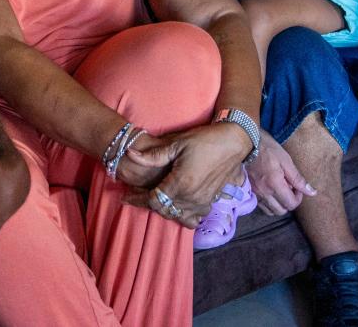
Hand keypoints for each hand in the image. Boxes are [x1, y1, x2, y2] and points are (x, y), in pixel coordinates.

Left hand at [122, 123, 249, 227]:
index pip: (153, 200)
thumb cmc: (204, 140)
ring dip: (165, 210)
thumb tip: (129, 154)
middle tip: (136, 195)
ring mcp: (203, 202)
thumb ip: (153, 155)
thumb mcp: (177, 144)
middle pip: (163, 210)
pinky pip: (194, 218)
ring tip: (156, 199)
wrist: (232, 142)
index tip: (125, 196)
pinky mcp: (211, 202)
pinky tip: (176, 206)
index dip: (137, 199)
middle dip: (148, 204)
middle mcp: (192, 198)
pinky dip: (183, 216)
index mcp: (181, 184)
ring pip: (177, 216)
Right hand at [246, 131, 314, 215]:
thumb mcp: (286, 160)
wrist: (246, 142)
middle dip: (289, 202)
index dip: (298, 197)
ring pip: (270, 211)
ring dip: (279, 204)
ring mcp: (255, 193)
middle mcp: (264, 192)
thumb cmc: (267, 148)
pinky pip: (261, 205)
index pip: (291, 204)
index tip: (297, 186)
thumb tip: (312, 192)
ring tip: (280, 190)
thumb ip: (298, 179)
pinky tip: (271, 190)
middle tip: (290, 188)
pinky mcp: (250, 191)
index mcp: (274, 184)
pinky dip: (269, 203)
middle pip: (281, 211)